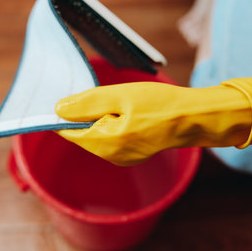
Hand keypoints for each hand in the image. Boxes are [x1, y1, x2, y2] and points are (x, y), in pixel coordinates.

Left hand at [55, 80, 251, 165]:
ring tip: (118, 101)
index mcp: (106, 143)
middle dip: (83, 114)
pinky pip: (110, 138)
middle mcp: (111, 156)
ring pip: (96, 134)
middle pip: (82, 133)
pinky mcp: (131, 154)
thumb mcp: (120, 96)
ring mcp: (122, 158)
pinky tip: (125, 110)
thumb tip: (58, 109)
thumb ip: (87, 103)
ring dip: (98, 117)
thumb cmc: (160, 103)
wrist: (193, 118)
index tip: (67, 95)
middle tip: (100, 93)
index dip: (63, 114)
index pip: (68, 131)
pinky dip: (110, 123)